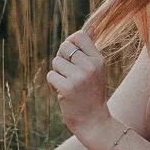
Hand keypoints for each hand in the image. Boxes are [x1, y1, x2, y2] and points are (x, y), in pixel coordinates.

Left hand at [46, 28, 110, 147]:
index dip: (70, 43)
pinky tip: (63, 94)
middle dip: (61, 58)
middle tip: (68, 73)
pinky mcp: (67, 88)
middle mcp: (90, 66)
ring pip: (56, 62)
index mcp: (98, 60)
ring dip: (57, 73)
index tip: (70, 55)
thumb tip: (92, 27)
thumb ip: (90, 51)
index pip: (79, 36)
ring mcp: (79, 77)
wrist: (94, 122)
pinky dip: (53, 84)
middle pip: (64, 47)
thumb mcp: (97, 70)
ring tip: (67, 85)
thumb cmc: (92, 94)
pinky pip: (51, 75)